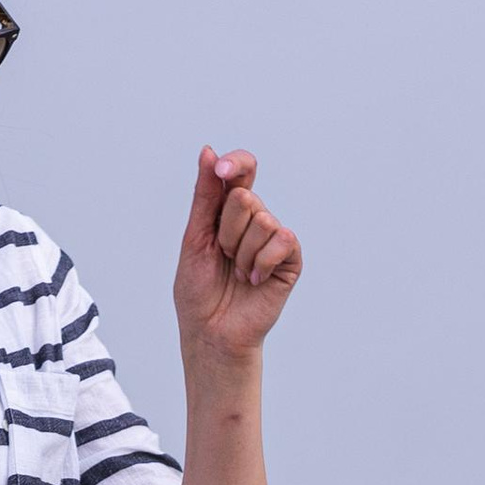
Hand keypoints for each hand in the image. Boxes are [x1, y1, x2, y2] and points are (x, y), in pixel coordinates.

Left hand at [174, 148, 301, 360]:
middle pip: (246, 197)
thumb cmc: (199, 290)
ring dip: (242, 252)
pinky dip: (262, 261)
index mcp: (228, 211)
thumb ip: (205, 196)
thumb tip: (209, 152)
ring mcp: (273, 240)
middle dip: (227, 230)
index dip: (236, 164)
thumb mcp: (195, 237)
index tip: (221, 171)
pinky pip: (283, 240)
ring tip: (238, 273)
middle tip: (223, 256)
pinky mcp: (289, 261)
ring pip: (264, 219)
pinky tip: (254, 280)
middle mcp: (254, 220)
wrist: (211, 332)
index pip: (241, 171)